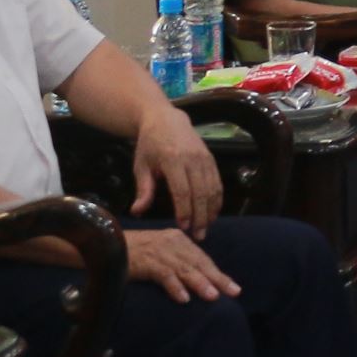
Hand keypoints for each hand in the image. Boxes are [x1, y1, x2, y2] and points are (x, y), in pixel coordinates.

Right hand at [123, 226, 239, 304]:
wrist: (105, 243)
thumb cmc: (133, 252)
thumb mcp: (159, 253)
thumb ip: (177, 262)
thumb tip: (197, 281)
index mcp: (178, 240)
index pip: (203, 259)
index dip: (218, 273)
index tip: (233, 287)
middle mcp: (173, 243)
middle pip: (199, 263)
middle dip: (217, 279)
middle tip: (233, 292)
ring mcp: (160, 251)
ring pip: (185, 269)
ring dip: (199, 284)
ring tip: (212, 297)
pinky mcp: (146, 261)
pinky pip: (164, 275)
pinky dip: (174, 287)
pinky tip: (183, 299)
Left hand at [128, 103, 224, 234]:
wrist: (166, 119)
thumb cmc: (149, 145)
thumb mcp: (141, 166)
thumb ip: (143, 189)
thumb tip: (137, 212)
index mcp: (173, 160)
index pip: (182, 190)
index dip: (184, 211)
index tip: (183, 228)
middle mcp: (193, 159)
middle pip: (201, 193)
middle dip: (200, 217)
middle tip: (198, 236)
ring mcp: (205, 159)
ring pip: (213, 189)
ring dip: (211, 211)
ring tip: (205, 228)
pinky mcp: (212, 160)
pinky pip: (218, 183)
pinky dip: (217, 200)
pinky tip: (212, 213)